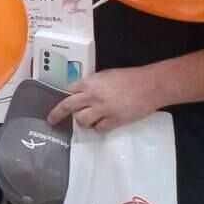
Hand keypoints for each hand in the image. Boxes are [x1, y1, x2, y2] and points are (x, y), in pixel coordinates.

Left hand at [47, 68, 161, 132]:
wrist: (151, 85)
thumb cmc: (130, 77)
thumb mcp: (106, 75)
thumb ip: (92, 83)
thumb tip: (82, 91)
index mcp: (90, 82)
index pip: (68, 91)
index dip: (64, 96)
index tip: (61, 102)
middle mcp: (93, 96)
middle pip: (68, 106)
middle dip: (57, 114)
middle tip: (52, 120)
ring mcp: (103, 109)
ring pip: (82, 120)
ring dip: (83, 121)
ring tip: (88, 120)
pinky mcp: (115, 120)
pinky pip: (99, 129)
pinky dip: (99, 128)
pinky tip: (102, 125)